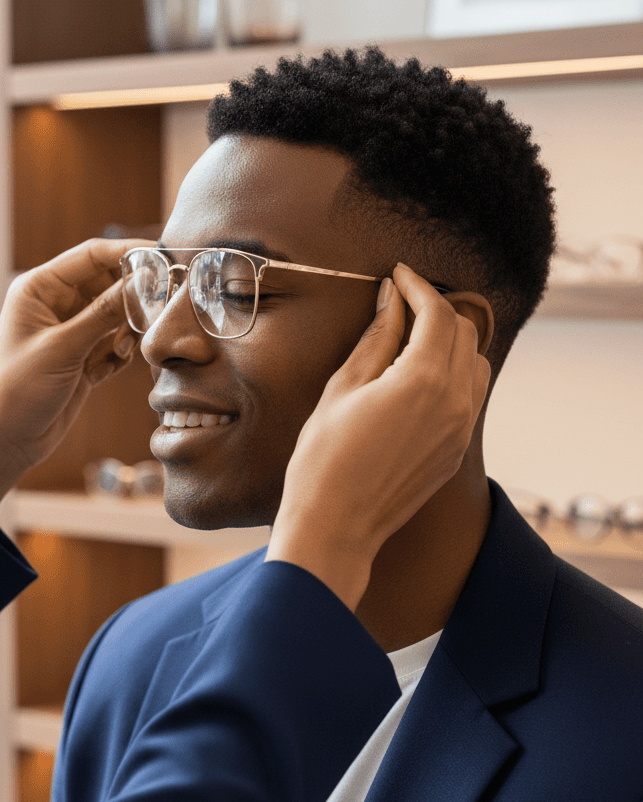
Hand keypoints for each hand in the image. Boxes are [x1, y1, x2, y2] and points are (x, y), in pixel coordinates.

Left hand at [0, 238, 149, 525]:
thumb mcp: (63, 348)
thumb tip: (142, 280)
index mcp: (39, 289)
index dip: (128, 253)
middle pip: (109, 283)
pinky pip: (115, 343)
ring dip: (126, 331)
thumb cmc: (16, 390)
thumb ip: (104, 313)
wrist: (3, 442)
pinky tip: (106, 370)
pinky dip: (118, 355)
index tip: (162, 257)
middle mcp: (55, 305)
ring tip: (119, 352)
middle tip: (155, 311)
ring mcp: (70, 332)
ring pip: (116, 315)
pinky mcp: (82, 358)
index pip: (91, 256)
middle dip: (132, 298)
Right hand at [264, 263, 491, 610]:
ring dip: (451, 341)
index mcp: (423, 381)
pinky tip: (417, 376)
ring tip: (411, 337)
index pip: (438, 314)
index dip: (418, 286)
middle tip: (401, 301)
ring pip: (476, 363)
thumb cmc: (324, 459)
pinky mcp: (456, 451)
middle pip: (465, 333)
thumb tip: (391, 298)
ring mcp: (460, 430)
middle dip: (436, 309)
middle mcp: (455, 403)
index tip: (398, 274)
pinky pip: (470, 395)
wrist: (336, 526)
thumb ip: (375, 338)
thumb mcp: (342, 388)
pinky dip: (453, 373)